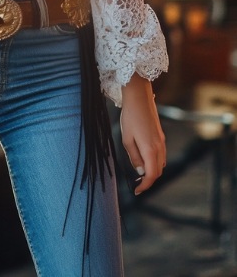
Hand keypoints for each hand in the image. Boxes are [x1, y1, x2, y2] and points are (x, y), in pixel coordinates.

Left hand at [120, 73, 165, 194]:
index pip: (151, 175)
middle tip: (137, 184)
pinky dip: (154, 162)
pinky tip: (144, 159)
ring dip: (152, 171)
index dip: (145, 186)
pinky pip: (161, 155)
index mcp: (150, 150)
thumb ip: (134, 156)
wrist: (139, 97)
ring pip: (161, 163)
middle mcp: (159, 147)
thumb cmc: (130, 117)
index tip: (137, 191)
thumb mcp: (127, 138)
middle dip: (149, 180)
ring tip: (139, 172)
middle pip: (158, 171)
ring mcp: (162, 141)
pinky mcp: (161, 136)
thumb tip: (140, 171)